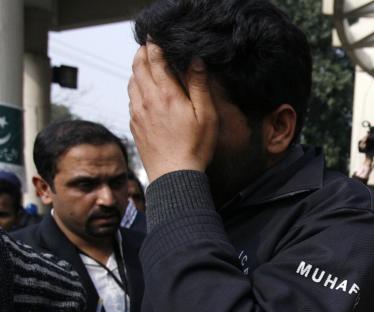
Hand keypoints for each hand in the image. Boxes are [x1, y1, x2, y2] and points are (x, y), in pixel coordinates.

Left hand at [128, 43, 217, 180]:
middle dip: (143, 52)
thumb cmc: (194, 147)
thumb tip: (195, 61)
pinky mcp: (134, 123)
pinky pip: (131, 97)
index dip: (155, 44)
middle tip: (149, 45)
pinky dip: (135, 86)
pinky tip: (143, 90)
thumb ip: (199, 86)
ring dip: (137, 68)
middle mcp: (147, 99)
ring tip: (145, 63)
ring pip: (131, 80)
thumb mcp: (207, 116)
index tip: (157, 37)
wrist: (174, 176)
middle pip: (138, 66)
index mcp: (166, 94)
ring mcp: (137, 111)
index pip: (155, 59)